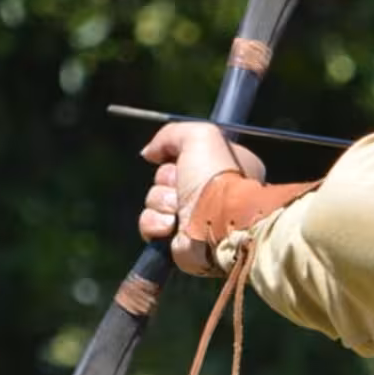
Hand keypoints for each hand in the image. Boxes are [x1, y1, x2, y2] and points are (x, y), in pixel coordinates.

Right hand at [138, 123, 265, 276]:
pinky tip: (170, 226)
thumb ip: (173, 134)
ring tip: (179, 210)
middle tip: (182, 185)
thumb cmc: (216, 180)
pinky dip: (155, 223)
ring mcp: (193, 217)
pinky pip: (149, 223)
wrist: (217, 226)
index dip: (179, 154)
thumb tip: (150, 153)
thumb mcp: (201, 137)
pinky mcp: (177, 240)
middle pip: (167, 175)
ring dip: (162, 201)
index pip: (188, 154)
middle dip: (168, 178)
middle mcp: (210, 192)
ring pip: (154, 199)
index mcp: (224, 167)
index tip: (181, 158)